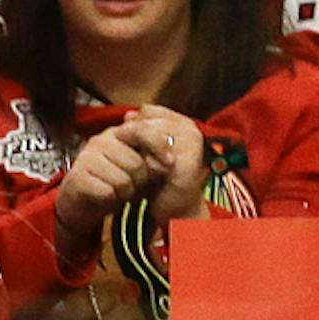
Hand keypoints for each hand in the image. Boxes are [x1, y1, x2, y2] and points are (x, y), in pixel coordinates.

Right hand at [53, 127, 165, 244]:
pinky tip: (106, 198)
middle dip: (140, 181)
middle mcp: (100, 141)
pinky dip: (112, 201)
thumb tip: (170, 156)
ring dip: (126, 194)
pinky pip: (108, 192)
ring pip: (123, 181)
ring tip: (118, 192)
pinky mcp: (78, 178)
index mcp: (116, 134)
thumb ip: (149, 155)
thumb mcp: (133, 166)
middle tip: (131, 186)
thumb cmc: (111, 183)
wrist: (79, 202)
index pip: (142, 130)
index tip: (170, 162)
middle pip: (137, 164)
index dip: (159, 146)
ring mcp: (87, 158)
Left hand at [125, 108, 206, 222]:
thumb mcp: (148, 150)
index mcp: (182, 122)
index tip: (128, 140)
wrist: (176, 208)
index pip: (148, 110)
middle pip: (146, 121)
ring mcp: (191, 145)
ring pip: (148, 136)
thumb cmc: (161, 179)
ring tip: (142, 166)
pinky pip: (154, 157)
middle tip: (129, 154)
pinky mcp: (187, 163)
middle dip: (133, 137)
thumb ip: (140, 131)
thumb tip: (128, 115)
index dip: (133, 124)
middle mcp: (190, 129)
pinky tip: (149, 176)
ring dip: (139, 151)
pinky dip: (146, 167)